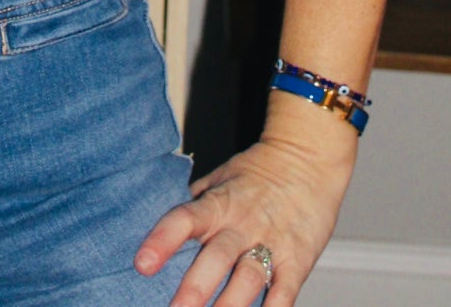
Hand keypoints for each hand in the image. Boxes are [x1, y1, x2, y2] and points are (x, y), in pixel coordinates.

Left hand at [132, 125, 353, 305]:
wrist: (308, 159)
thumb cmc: (258, 172)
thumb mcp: (220, 179)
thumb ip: (195, 205)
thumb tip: (160, 225)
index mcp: (218, 203)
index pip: (185, 219)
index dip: (163, 241)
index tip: (143, 263)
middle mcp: (242, 223)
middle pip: (216, 256)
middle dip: (196, 287)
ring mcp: (271, 242)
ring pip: (248, 278)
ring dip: (230, 305)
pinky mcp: (297, 260)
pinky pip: (284, 292)